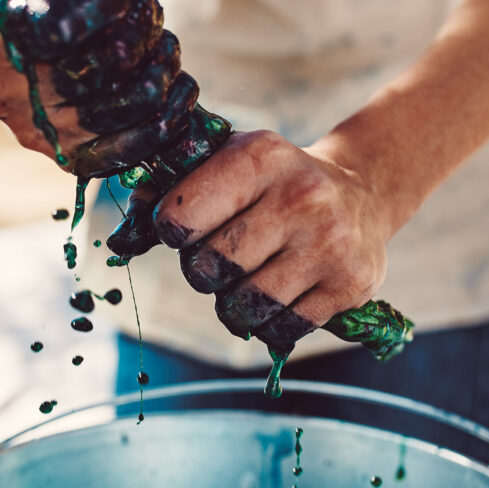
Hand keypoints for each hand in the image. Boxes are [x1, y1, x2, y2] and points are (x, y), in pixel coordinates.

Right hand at [0, 0, 176, 175]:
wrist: (66, 17)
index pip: (43, 29)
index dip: (93, 10)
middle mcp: (3, 93)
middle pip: (83, 77)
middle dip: (133, 44)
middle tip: (153, 18)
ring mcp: (37, 132)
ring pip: (110, 115)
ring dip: (155, 78)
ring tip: (167, 48)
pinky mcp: (71, 156)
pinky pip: (124, 152)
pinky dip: (164, 120)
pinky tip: (182, 89)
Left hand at [150, 130, 391, 349]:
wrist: (361, 194)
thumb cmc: (275, 183)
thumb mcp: (231, 162)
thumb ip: (174, 186)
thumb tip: (127, 236)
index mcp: (260, 157)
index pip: (182, 216)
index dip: (171, 231)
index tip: (183, 230)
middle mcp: (301, 197)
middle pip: (212, 267)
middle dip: (204, 272)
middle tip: (221, 259)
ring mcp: (330, 243)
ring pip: (245, 307)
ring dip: (234, 305)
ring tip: (249, 280)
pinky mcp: (349, 285)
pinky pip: (281, 331)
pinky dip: (269, 324)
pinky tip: (281, 295)